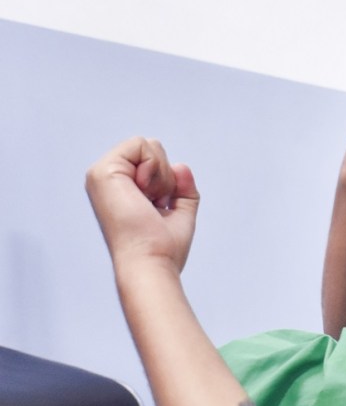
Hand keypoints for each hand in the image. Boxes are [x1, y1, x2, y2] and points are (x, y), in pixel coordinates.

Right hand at [85, 137, 198, 273]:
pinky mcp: (103, 171)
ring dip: (161, 175)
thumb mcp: (180, 213)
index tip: (161, 206)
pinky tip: (145, 192)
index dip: (168, 181)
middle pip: (150, 150)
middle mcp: (109, 182)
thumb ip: (182, 190)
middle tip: (156, 203)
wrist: (151, 261)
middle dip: (165, 175)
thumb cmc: (163, 248)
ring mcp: (102, 175)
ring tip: (149, 201)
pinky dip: (154, 167)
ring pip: (147, 146)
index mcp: (122, 191)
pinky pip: (140, 145)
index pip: (153, 163)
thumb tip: (181, 167)